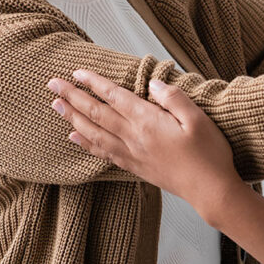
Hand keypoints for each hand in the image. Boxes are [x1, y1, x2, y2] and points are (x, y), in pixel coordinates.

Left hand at [47, 72, 240, 213]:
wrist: (210, 191)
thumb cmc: (209, 154)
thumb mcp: (199, 118)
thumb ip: (174, 98)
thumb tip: (153, 84)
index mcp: (149, 122)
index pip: (114, 97)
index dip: (94, 83)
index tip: (77, 72)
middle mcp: (134, 138)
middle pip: (96, 113)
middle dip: (73, 97)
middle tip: (52, 83)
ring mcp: (132, 154)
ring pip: (94, 133)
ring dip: (73, 118)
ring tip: (56, 106)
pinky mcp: (135, 167)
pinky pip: (103, 152)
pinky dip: (86, 143)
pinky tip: (75, 138)